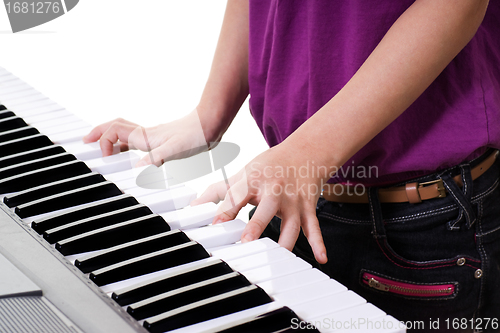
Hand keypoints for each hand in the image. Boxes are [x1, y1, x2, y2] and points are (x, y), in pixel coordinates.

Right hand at [83, 109, 210, 165]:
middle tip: (86, 141)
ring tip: (103, 150)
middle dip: (98, 133)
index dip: (103, 140)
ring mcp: (153, 136)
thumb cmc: (196, 134)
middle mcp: (146, 134)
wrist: (211, 124)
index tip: (103, 156)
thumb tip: (138, 167)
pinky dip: (128, 145)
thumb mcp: (176, 149)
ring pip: (125, 133)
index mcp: (145, 135)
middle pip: (115, 127)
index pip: (114, 131)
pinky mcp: (162, 140)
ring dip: (111, 139)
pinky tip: (132, 155)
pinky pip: (138, 140)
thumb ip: (157, 157)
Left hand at [192, 144, 328, 263]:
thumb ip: (217, 192)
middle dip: (257, 225)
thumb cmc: (268, 167)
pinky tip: (321, 258)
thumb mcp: (242, 174)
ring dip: (286, 242)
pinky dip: (318, 242)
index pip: (236, 196)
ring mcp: (293, 200)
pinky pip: (313, 227)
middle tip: (247, 242)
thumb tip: (193, 207)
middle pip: (266, 208)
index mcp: (254, 181)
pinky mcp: (307, 208)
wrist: (303, 153)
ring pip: (292, 223)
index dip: (224, 211)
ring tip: (279, 261)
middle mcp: (274, 190)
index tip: (214, 227)